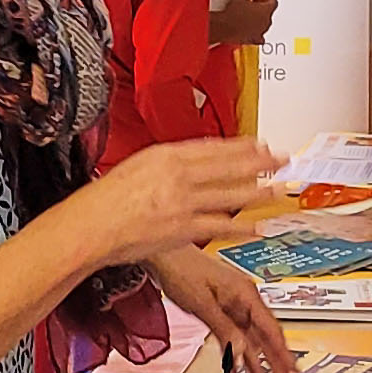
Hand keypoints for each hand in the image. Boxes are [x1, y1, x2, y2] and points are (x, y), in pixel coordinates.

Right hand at [65, 138, 282, 268]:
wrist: (90, 226)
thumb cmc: (103, 200)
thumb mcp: (135, 167)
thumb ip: (164, 165)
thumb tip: (186, 164)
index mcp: (165, 155)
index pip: (213, 147)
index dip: (240, 146)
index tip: (258, 143)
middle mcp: (178, 176)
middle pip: (228, 166)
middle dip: (259, 162)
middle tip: (281, 159)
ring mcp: (183, 203)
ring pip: (230, 194)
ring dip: (257, 192)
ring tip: (276, 190)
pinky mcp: (183, 229)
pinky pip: (220, 226)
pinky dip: (240, 227)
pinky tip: (255, 226)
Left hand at [146, 246, 293, 372]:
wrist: (163, 254)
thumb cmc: (181, 268)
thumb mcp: (202, 304)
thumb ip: (223, 330)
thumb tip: (240, 352)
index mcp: (245, 294)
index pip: (270, 329)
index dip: (282, 353)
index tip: (291, 370)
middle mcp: (244, 299)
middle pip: (265, 337)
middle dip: (275, 363)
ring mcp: (234, 305)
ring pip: (251, 339)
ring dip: (257, 363)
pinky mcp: (222, 309)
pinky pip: (237, 334)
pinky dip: (240, 352)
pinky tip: (243, 367)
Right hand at [207, 0, 278, 47]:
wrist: (223, 27)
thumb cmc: (232, 14)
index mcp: (267, 9)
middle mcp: (267, 21)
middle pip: (269, 9)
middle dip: (260, 3)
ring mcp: (261, 31)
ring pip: (263, 21)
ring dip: (256, 16)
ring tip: (245, 11)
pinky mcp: (253, 39)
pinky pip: (258, 34)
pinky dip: (254, 30)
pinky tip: (246, 26)